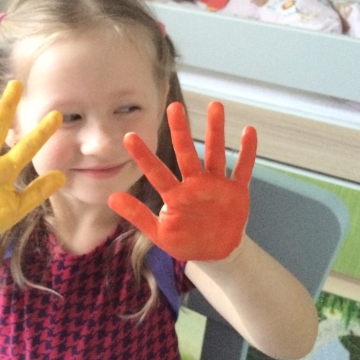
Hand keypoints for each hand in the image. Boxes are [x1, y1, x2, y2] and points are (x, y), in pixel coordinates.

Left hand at [108, 101, 255, 260]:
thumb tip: (110, 198)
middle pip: (186, 153)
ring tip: (215, 106)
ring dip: (216, 131)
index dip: (143, 156)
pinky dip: (247, 152)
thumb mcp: (158, 233)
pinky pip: (242, 169)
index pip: (156, 172)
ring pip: (215, 153)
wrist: (214, 253)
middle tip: (174, 107)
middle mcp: (194, 183)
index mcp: (175, 194)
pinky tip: (249, 131)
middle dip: (180, 131)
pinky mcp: (236, 191)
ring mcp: (216, 185)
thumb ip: (137, 215)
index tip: (129, 136)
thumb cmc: (184, 240)